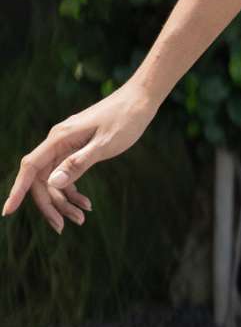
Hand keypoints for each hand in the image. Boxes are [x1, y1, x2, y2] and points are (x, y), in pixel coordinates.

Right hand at [1, 82, 159, 233]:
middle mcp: (58, 141)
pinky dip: (73, 190)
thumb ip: (78, 163)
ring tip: (81, 219)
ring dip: (64, 201)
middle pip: (41, 179)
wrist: (141, 99)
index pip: (30, 167)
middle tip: (63, 227)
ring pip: (54, 179)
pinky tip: (86, 204)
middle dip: (49, 204)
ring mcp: (67, 144)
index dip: (18, 190)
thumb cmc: (126, 119)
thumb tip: (52, 183)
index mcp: (60, 139)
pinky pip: (67, 173)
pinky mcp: (78, 147)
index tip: (8, 211)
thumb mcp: (105, 144)